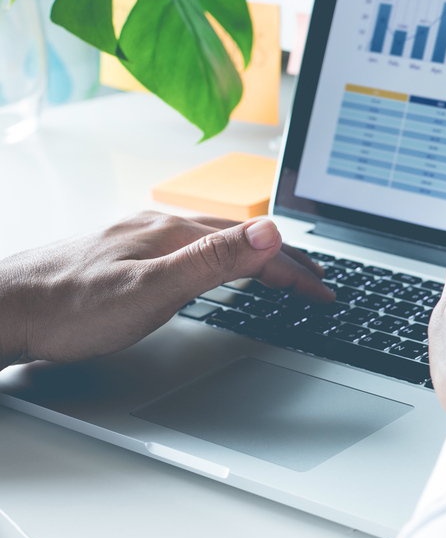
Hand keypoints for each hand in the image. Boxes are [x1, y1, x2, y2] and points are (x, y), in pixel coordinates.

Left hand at [0, 211, 332, 367]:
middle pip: (240, 238)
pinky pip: (190, 247)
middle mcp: (158, 228)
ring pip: (215, 240)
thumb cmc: (69, 308)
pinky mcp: (124, 254)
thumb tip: (268, 230)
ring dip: (257, 254)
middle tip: (318, 279)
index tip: (322, 293)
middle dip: (286, 259)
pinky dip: (224, 256)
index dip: (294, 273)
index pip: (254, 247)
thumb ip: (214, 260)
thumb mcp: (152, 289)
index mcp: (173, 233)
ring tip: (281, 266)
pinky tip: (214, 264)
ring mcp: (139, 240)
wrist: (4, 309)